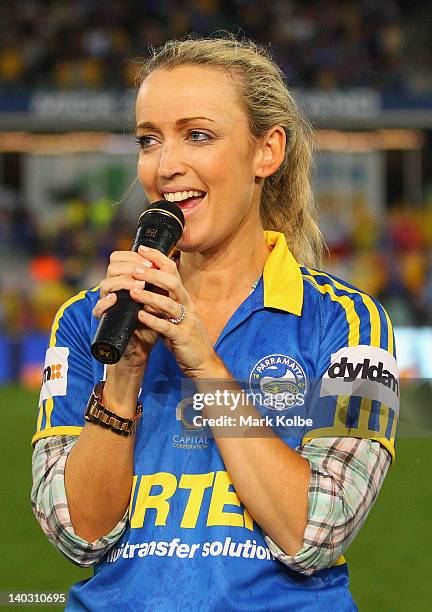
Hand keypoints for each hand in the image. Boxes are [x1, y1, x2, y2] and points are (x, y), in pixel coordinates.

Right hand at [92, 248, 162, 369]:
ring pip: (105, 284)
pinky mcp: (104, 319)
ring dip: (122, 282)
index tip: (150, 262)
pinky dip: (105, 302)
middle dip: (131, 266)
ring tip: (139, 286)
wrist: (143, 346)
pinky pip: (98, 308)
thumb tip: (168, 263)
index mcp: (123, 280)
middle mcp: (113, 289)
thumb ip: (158, 282)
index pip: (120, 258)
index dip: (133, 256)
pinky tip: (114, 299)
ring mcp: (107, 303)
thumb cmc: (150, 320)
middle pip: (112, 267)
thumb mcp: (157, 299)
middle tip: (146, 272)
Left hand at [129, 245, 219, 378]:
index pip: (173, 272)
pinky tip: (140, 316)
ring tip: (133, 292)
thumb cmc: (184, 338)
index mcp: (183, 299)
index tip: (141, 249)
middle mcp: (187, 306)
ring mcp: (186, 322)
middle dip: (153, 275)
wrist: (201, 363)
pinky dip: (153, 321)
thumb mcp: (173, 316)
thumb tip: (141, 288)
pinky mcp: (182, 338)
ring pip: (169, 304)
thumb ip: (161, 303)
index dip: (158, 258)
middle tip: (135, 270)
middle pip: (173, 283)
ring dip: (150, 297)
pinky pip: (167, 327)